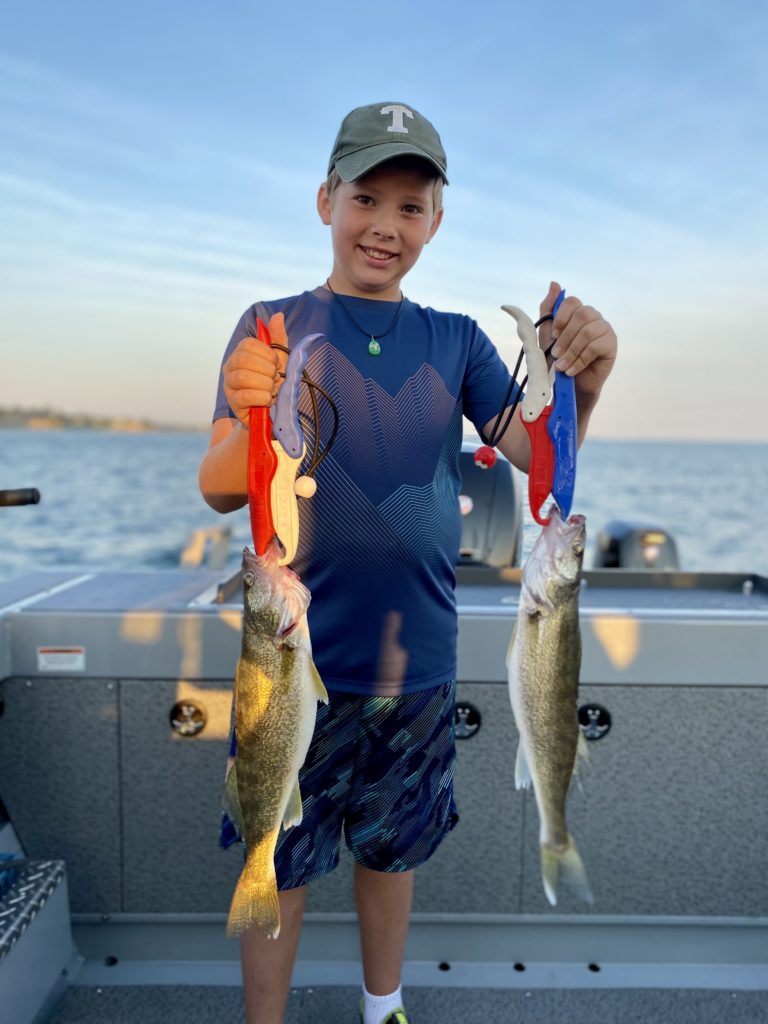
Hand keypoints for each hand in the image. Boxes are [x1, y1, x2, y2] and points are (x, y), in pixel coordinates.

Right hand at [222, 313, 287, 424]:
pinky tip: (268, 400)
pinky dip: (262, 397)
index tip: (276, 364)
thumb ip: (278, 338)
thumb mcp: (280, 360)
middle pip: (243, 359)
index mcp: (241, 353)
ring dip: (265, 384)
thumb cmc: (274, 383)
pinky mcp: (233, 403)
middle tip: (276, 379)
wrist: (271, 413)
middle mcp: (230, 367)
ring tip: (272, 390)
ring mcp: (229, 385)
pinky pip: (245, 396)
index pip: (248, 344)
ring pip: (242, 377)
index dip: (266, 354)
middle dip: (266, 370)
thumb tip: (278, 316)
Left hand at [538, 281, 616, 399]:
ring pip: (588, 332)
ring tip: (562, 367)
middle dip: (566, 337)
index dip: (561, 317)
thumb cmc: (559, 359)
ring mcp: (604, 329)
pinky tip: (572, 370)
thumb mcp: (548, 335)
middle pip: (582, 315)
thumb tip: (555, 283)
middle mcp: (593, 317)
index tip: (553, 336)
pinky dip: (580, 360)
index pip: (572, 301)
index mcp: (577, 312)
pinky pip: (596, 346)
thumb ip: (548, 309)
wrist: (571, 386)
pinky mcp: (611, 344)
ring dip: (571, 351)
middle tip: (556, 355)